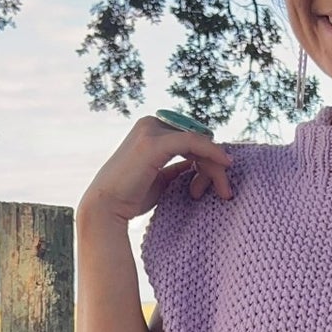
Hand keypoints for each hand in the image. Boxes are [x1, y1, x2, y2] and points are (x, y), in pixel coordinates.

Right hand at [78, 113, 233, 226]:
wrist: (105, 207)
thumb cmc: (130, 197)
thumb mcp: (160, 178)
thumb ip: (177, 168)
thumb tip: (196, 165)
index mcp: (151, 129)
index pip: (190, 138)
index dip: (208, 158)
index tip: (220, 183)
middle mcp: (151, 123)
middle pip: (197, 138)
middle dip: (214, 163)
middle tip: (226, 190)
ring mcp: (151, 130)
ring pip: (198, 141)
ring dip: (216, 165)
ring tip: (225, 190)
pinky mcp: (155, 142)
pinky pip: (193, 142)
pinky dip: (212, 153)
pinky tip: (225, 165)